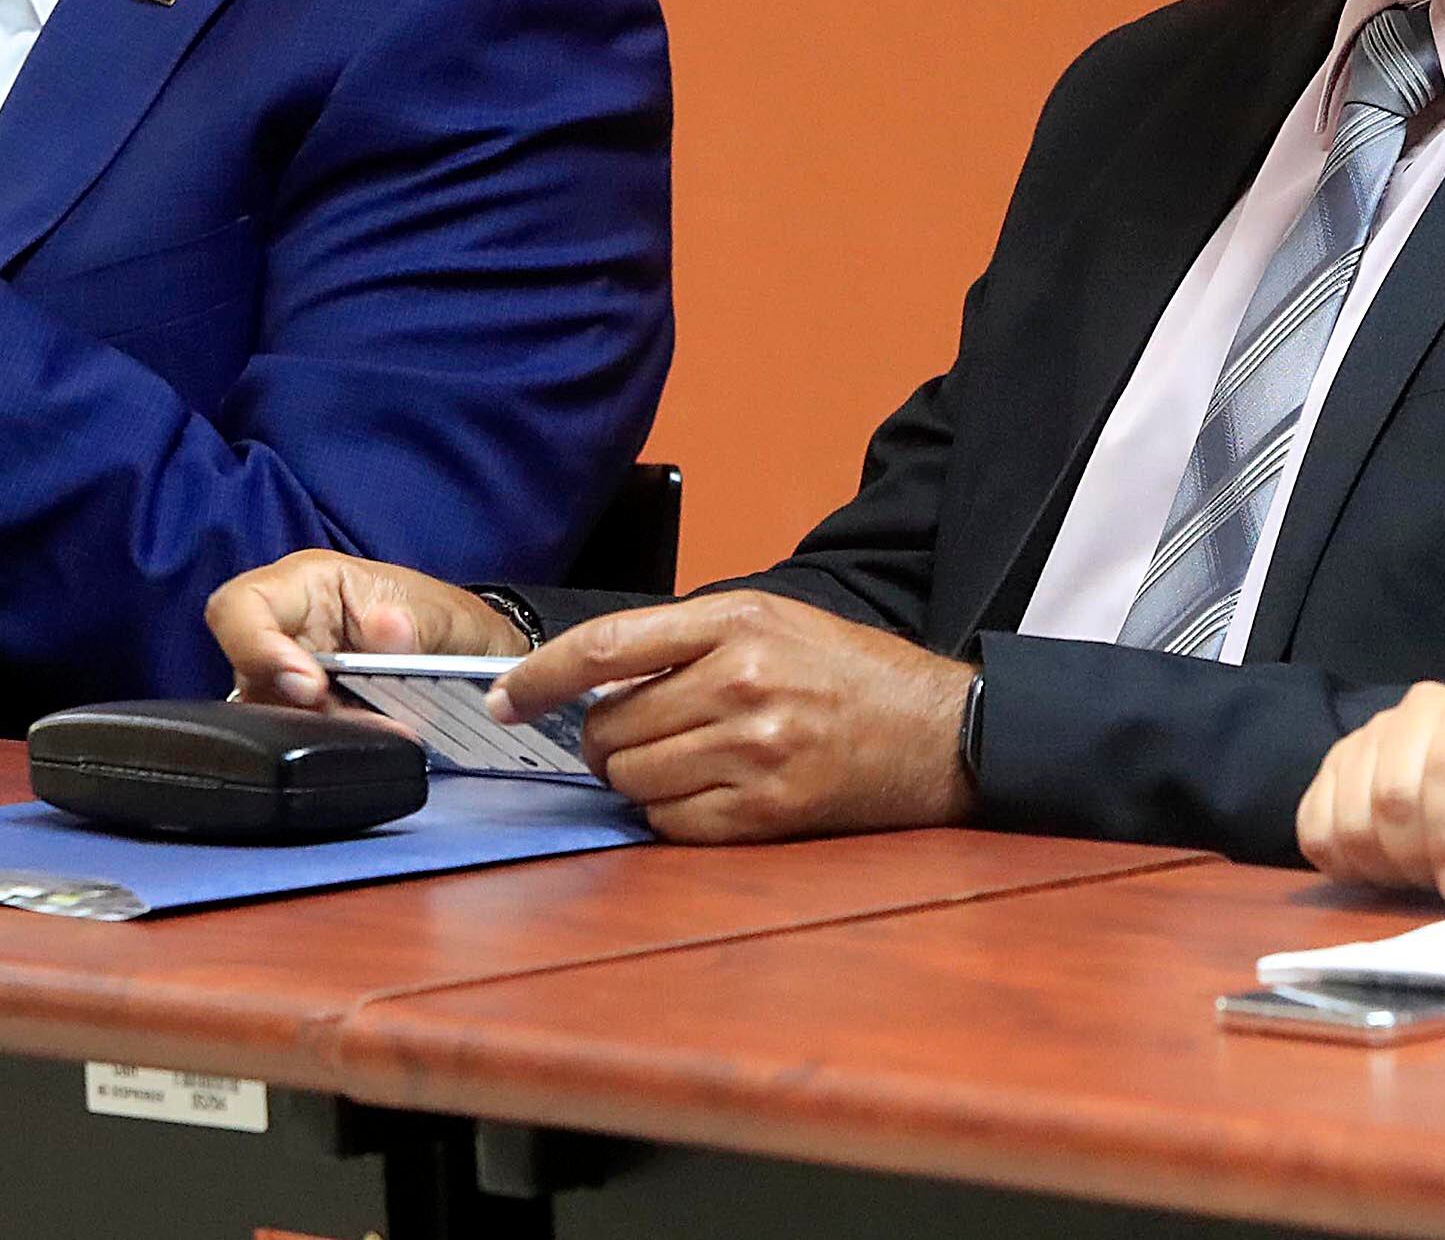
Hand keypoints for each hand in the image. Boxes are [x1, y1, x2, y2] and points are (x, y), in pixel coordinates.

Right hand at [209, 550, 523, 707]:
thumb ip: (417, 625)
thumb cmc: (447, 621)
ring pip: (267, 710)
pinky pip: (295, 731)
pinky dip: (328, 740)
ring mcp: (289, 671)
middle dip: (295, 705)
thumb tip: (387, 628)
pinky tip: (366, 734)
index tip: (309, 686)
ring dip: (317, 728)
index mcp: (309, 583)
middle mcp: (287, 627)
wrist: (470, 658)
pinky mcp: (302, 709)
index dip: (255, 646)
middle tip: (356, 718)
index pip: (240, 607)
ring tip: (376, 725)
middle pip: (247, 671)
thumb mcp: (446, 617)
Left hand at [492, 591, 973, 843]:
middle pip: (609, 725)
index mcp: (739, 621)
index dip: (540, 677)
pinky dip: (673, 813)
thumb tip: (590, 682)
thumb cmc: (851, 676)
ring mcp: (754, 750)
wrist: (940, 733)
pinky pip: (669, 822)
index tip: (504, 698)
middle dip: (607, 737)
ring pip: (631, 777)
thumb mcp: (774, 621)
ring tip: (690, 759)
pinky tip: (712, 791)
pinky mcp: (765, 810)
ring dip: (639, 776)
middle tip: (644, 734)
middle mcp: (742, 682)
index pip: (606, 647)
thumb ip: (685, 641)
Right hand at [1295, 678, 1444, 903]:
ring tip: (1424, 874)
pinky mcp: (1339, 765)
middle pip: (1392, 795)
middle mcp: (1425, 706)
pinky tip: (1384, 868)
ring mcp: (1375, 732)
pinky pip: (1314, 819)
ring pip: (1350, 811)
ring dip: (1383, 864)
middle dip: (1419, 859)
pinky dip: (1342, 859)